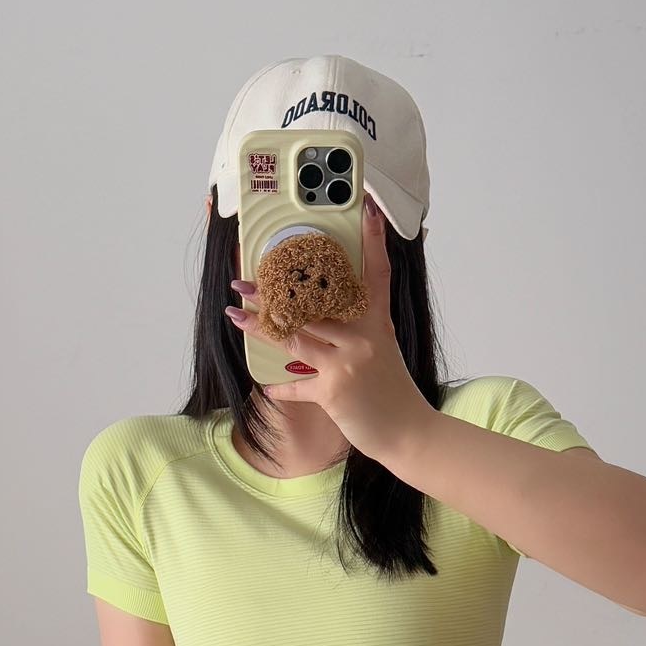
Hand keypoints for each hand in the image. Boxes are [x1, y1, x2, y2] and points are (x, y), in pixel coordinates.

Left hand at [224, 194, 432, 468]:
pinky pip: (298, 385)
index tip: (368, 211)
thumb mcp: (384, 354)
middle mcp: (363, 337)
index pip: (377, 274)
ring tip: (236, 314)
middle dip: (275, 290)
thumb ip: (358, 334)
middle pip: (314, 303)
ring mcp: (348, 362)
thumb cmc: (394, 395)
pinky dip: (282, 386)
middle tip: (244, 280)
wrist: (410, 434)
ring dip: (261, 326)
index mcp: (378, 324)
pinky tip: (268, 384)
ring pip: (295, 336)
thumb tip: (321, 322)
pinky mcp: (334, 391)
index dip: (373, 242)